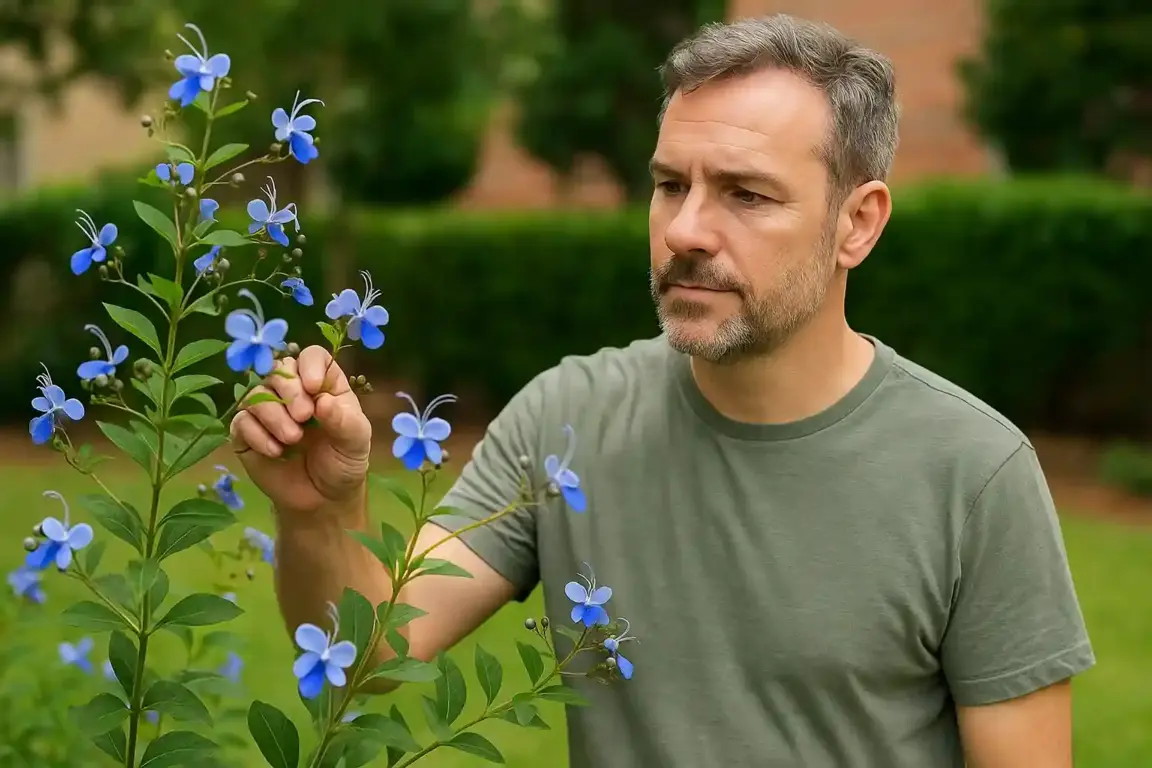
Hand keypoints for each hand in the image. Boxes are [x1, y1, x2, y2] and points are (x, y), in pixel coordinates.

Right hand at [229, 346, 371, 515]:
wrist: (322, 500)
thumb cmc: (343, 463)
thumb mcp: (355, 443)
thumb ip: (345, 421)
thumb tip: (323, 401)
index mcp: (324, 385)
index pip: (312, 357)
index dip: (310, 365)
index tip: (314, 387)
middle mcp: (293, 392)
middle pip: (279, 369)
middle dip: (290, 391)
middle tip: (304, 417)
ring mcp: (268, 411)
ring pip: (256, 393)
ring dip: (273, 415)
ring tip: (293, 440)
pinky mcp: (247, 433)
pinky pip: (241, 420)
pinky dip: (257, 434)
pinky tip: (275, 451)